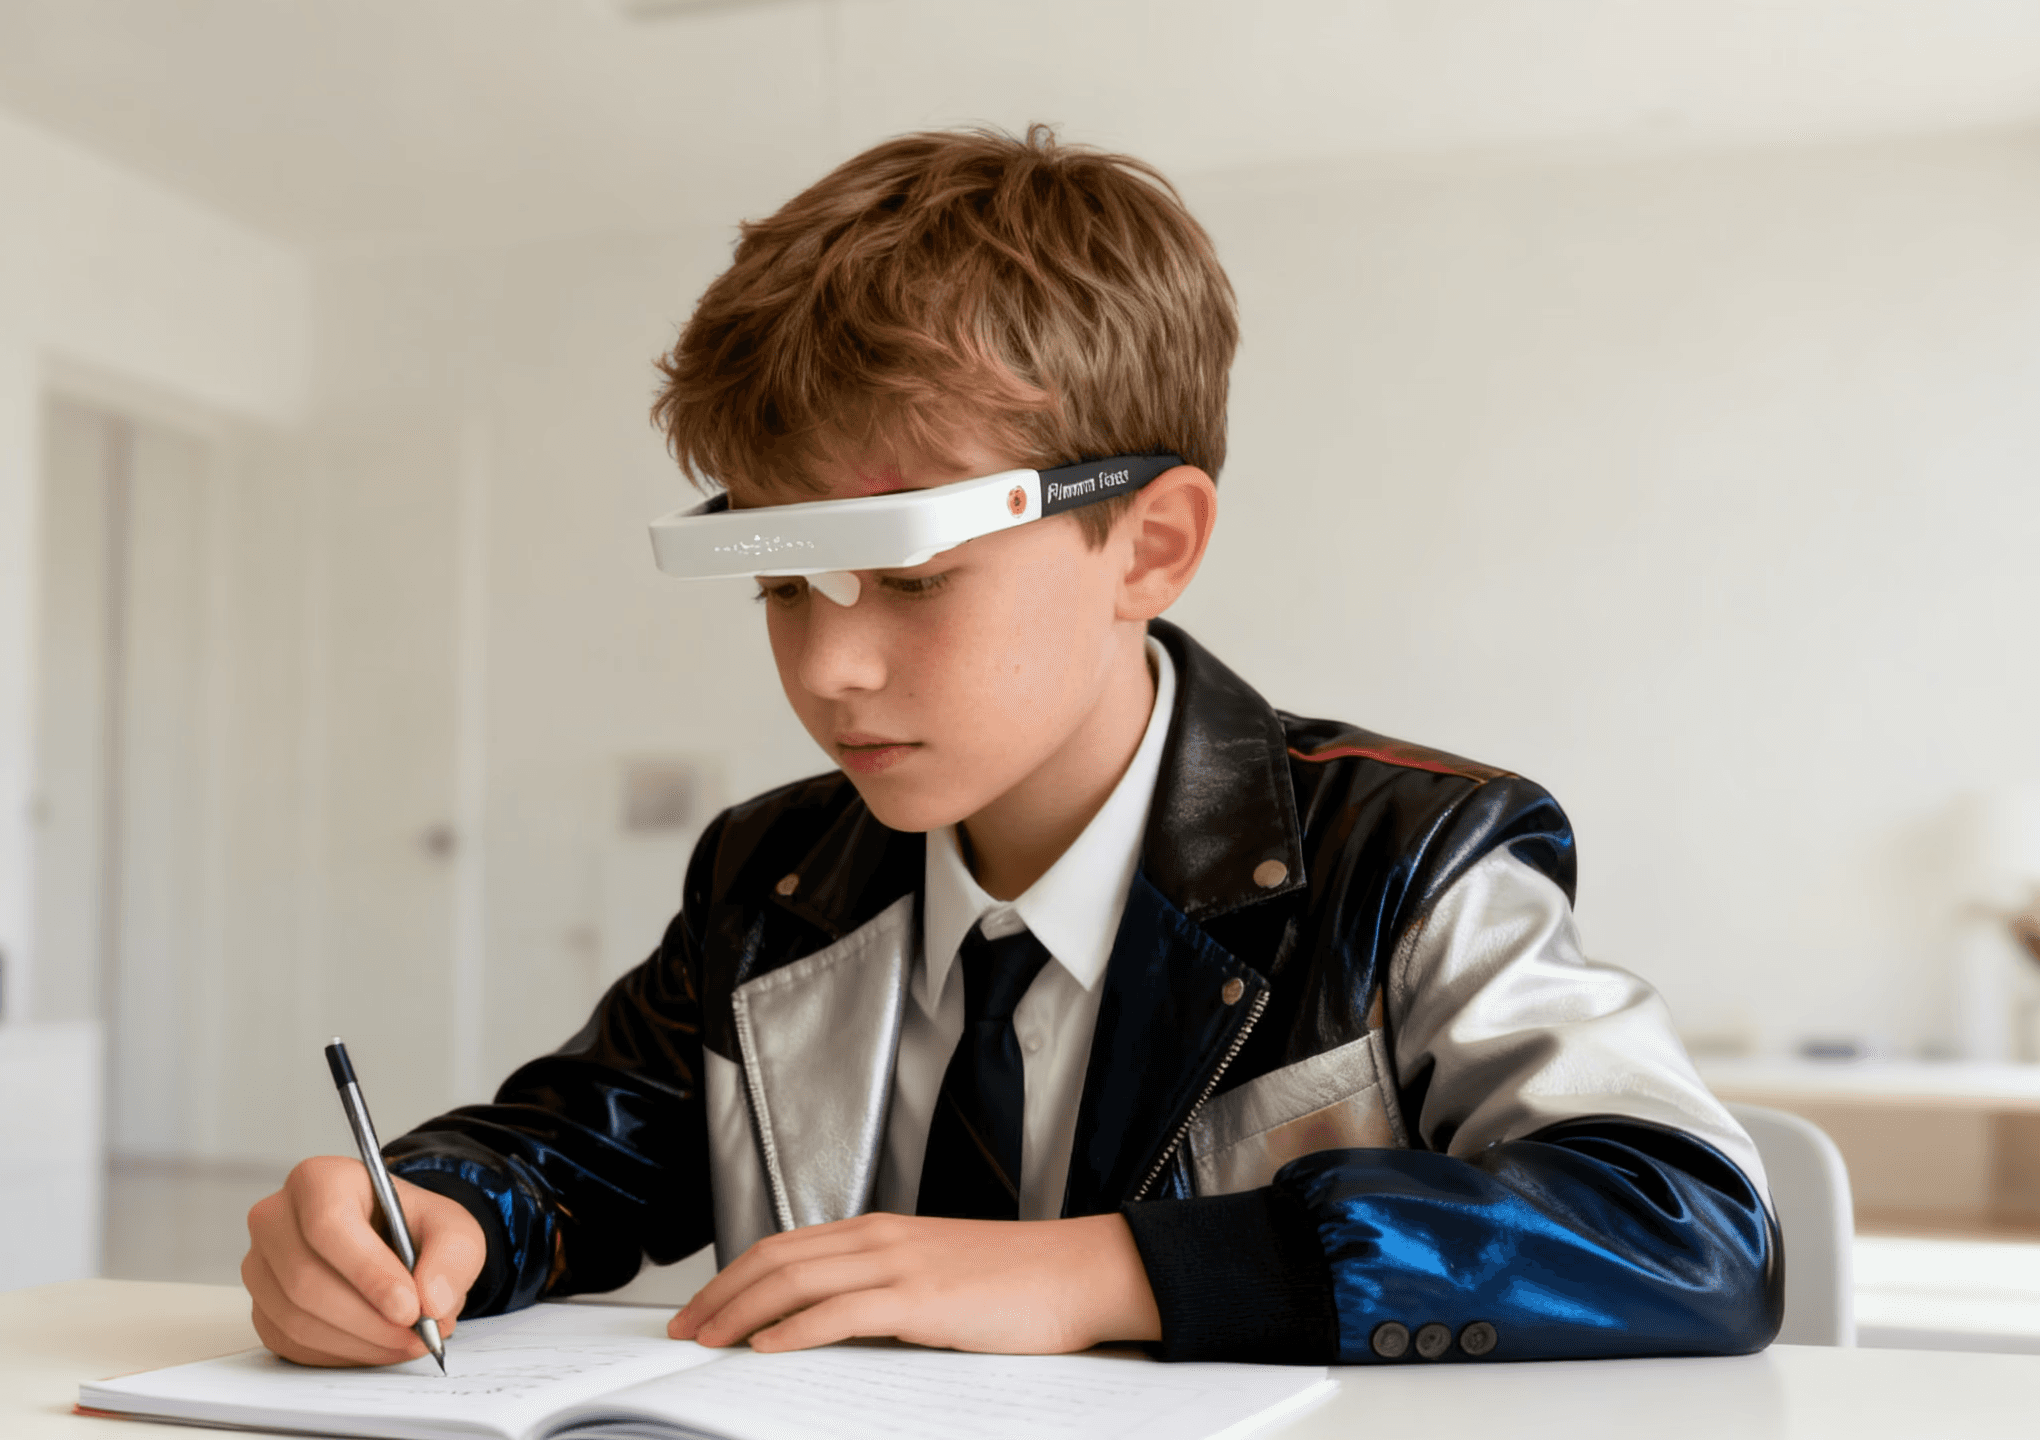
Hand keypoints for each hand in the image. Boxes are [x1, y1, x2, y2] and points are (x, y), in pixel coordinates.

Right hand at [243, 1155, 485, 1366]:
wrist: (390, 1244)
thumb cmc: (410, 1227)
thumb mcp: (451, 1227)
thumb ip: (453, 1256)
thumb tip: (432, 1302)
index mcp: (318, 1180)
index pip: (328, 1225)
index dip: (369, 1272)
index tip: (409, 1307)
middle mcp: (276, 1218)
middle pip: (306, 1280)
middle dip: (370, 1320)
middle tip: (418, 1335)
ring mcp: (260, 1266)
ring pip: (297, 1319)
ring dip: (360, 1342)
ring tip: (408, 1340)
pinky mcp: (261, 1308)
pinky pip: (292, 1344)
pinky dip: (342, 1353)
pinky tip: (377, 1344)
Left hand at [668, 1212, 1161, 1354]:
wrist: (1077, 1272)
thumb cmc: (1017, 1282)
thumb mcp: (936, 1276)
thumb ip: (883, 1292)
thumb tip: (831, 1327)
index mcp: (882, 1232)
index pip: (786, 1245)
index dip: (734, 1276)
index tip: (702, 1306)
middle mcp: (881, 1239)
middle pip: (776, 1258)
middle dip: (720, 1295)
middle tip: (684, 1329)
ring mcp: (899, 1265)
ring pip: (795, 1280)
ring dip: (741, 1312)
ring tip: (709, 1340)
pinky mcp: (920, 1299)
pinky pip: (840, 1312)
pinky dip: (794, 1330)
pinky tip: (769, 1348)